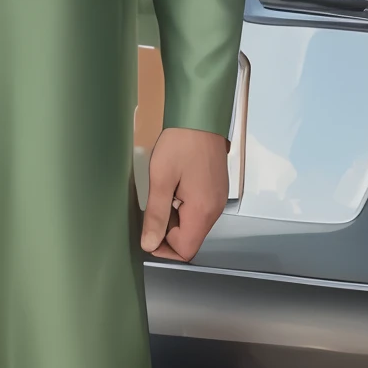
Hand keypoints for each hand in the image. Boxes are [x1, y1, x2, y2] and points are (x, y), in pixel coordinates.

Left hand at [140, 126, 228, 261]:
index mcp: (203, 211)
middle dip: (168, 230)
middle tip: (155, 205)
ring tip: (165, 191)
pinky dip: (184, 206)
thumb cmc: (181, 143)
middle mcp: (215, 209)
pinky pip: (199, 210)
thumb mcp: (160, 180)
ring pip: (194, 224)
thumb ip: (156, 216)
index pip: (185, 250)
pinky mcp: (216, 190)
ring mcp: (218, 199)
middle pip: (190, 238)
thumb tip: (149, 244)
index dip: (164, 247)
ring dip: (175, 216)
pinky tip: (175, 186)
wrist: (200, 116)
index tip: (149, 231)